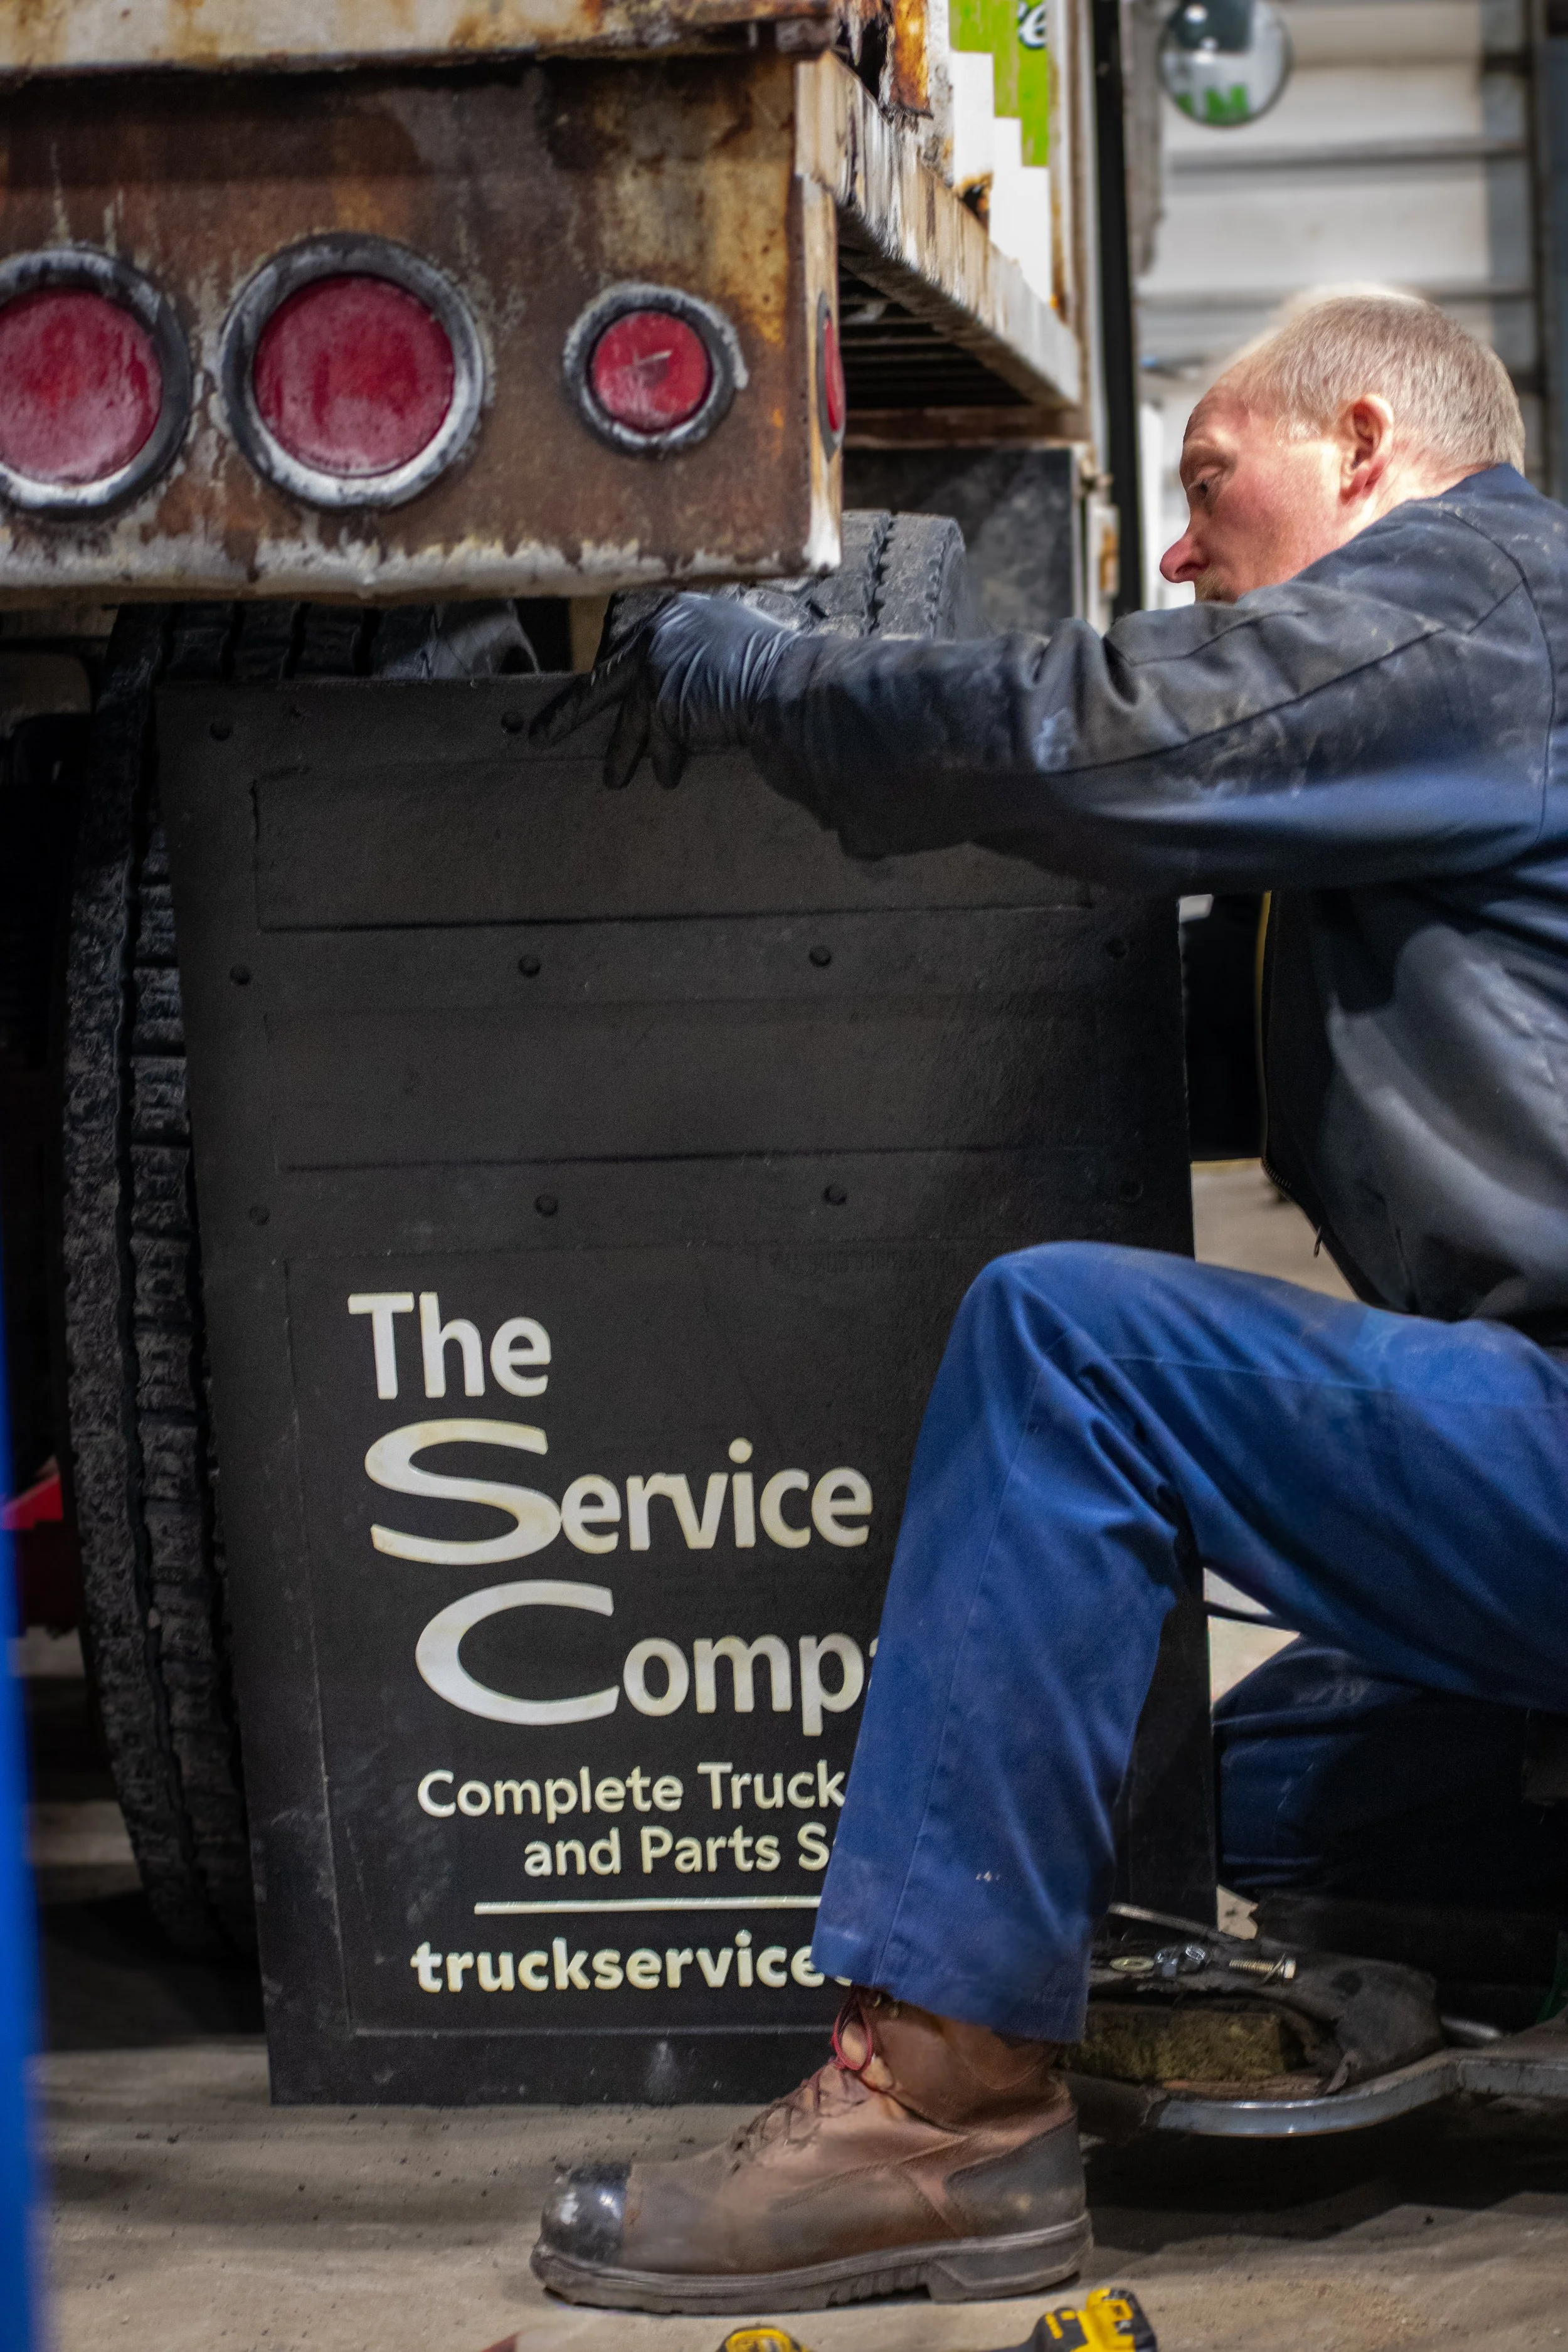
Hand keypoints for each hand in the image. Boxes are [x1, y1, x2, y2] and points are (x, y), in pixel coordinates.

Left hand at [530, 592, 796, 789]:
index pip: (635, 649)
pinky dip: (664, 761)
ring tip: (611, 780)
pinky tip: (666, 779)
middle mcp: (665, 628)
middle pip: (607, 675)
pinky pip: (657, 739)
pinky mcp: (661, 694)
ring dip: (618, 752)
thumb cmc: (787, 677)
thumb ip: (707, 662)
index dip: (618, 680)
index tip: (599, 696)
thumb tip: (691, 695)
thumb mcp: (740, 653)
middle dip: (571, 710)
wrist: (798, 688)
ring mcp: (660, 659)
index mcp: (684, 612)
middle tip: (540, 734)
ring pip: (626, 715)